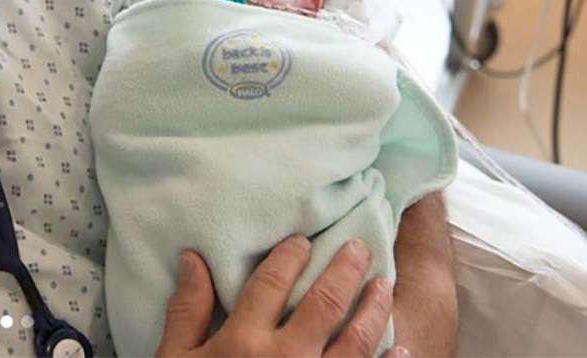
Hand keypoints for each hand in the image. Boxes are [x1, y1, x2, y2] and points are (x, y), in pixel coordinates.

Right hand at [155, 236, 407, 356]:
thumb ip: (186, 310)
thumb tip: (192, 259)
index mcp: (243, 340)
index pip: (272, 281)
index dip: (290, 255)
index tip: (303, 240)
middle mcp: (285, 357)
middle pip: (324, 302)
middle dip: (345, 269)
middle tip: (358, 247)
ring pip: (357, 338)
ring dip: (374, 308)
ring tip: (384, 285)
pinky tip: (400, 348)